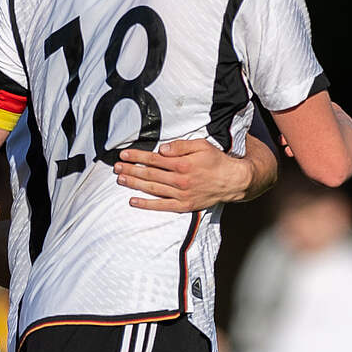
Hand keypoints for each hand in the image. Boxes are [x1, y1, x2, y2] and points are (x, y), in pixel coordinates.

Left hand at [115, 138, 249, 212]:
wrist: (234, 182)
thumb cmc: (217, 161)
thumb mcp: (202, 146)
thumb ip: (181, 146)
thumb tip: (162, 149)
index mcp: (183, 164)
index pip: (154, 160)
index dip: (137, 157)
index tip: (123, 155)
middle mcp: (180, 180)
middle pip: (150, 174)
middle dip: (131, 170)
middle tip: (116, 167)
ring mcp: (181, 195)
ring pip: (152, 189)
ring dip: (134, 184)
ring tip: (120, 179)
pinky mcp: (185, 206)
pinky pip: (162, 206)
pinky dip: (146, 204)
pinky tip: (133, 201)